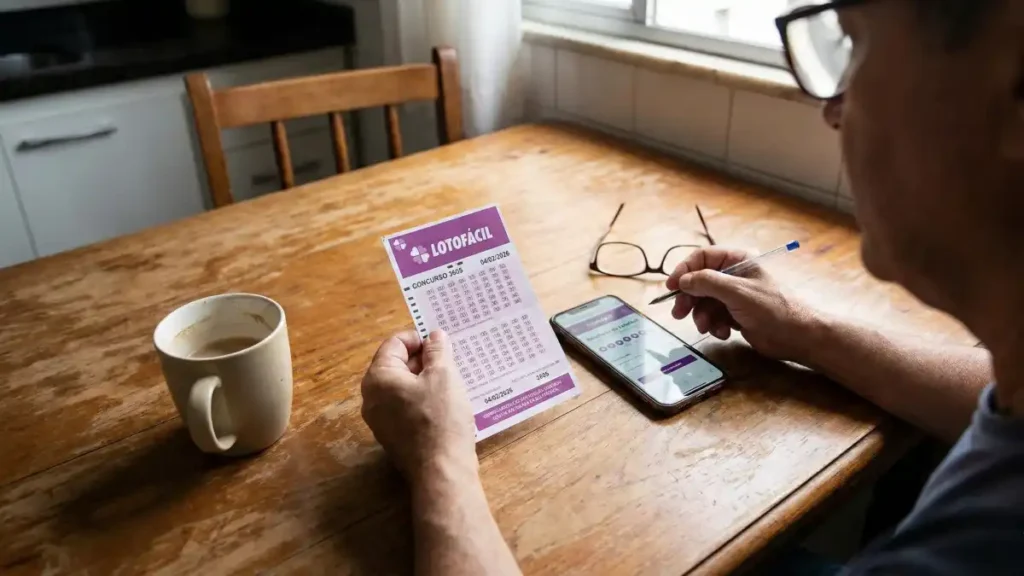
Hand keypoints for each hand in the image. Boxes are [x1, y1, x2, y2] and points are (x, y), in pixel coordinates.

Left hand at [361, 330, 475, 480]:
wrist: (441, 470)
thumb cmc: (441, 417)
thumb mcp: (444, 376)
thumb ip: (437, 350)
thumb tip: (434, 336)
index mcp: (378, 378)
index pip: (394, 343)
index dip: (419, 339)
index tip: (442, 345)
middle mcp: (371, 398)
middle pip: (395, 365)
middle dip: (422, 360)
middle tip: (450, 362)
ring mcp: (380, 420)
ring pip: (401, 388)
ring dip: (424, 381)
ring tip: (451, 382)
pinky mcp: (392, 437)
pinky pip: (405, 408)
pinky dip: (422, 400)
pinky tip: (445, 405)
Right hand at [666, 247, 822, 361]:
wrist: (797, 336)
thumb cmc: (772, 308)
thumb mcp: (737, 292)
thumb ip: (707, 283)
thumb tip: (683, 280)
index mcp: (737, 260)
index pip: (702, 258)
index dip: (684, 270)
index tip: (671, 287)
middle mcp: (734, 275)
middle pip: (699, 282)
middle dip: (689, 298)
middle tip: (679, 313)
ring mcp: (734, 296)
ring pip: (704, 302)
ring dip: (702, 316)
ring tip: (707, 327)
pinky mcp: (735, 314)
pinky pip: (714, 316)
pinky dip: (714, 325)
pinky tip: (724, 332)